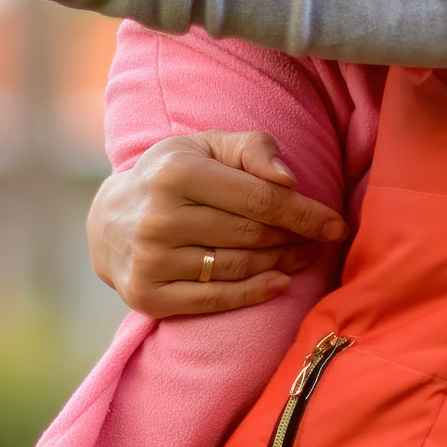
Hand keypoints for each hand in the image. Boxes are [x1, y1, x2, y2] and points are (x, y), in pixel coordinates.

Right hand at [86, 131, 347, 317]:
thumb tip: (288, 179)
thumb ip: (251, 148)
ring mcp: (151, 260)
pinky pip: (216, 299)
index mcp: (176, 172)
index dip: (304, 213)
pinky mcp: (148, 295)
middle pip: (252, 235)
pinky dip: (254, 293)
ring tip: (302, 257)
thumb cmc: (171, 176)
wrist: (108, 221)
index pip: (259, 198)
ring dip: (281, 265)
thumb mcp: (205, 147)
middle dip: (295, 238)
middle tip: (320, 241)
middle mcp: (160, 217)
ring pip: (239, 267)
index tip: (337, 224)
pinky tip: (279, 283)